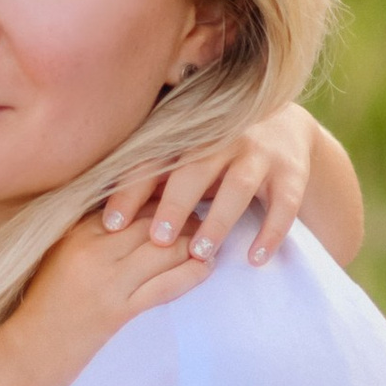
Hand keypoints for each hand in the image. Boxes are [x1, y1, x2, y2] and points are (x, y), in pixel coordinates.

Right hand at [2, 204, 217, 385]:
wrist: (22, 360)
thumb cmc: (41, 312)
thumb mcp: (57, 261)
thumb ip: (88, 237)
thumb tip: (131, 219)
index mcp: (75, 234)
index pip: (131, 202)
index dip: (162, 199)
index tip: (181, 203)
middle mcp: (92, 251)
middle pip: (153, 220)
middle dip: (185, 216)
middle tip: (204, 220)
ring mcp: (106, 282)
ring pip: (165, 247)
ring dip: (195, 242)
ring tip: (209, 243)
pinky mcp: (118, 313)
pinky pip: (168, 284)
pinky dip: (193, 272)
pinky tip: (206, 267)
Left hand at [101, 104, 319, 264]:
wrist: (287, 126)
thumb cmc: (217, 147)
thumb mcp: (187, 150)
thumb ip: (152, 170)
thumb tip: (93, 203)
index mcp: (190, 132)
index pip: (155, 160)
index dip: (132, 190)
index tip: (110, 223)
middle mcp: (225, 137)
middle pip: (196, 169)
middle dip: (174, 204)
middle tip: (155, 240)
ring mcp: (260, 154)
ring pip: (238, 187)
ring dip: (218, 222)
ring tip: (199, 253)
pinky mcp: (292, 173)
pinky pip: (284, 205)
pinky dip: (270, 233)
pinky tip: (254, 260)